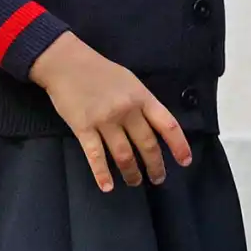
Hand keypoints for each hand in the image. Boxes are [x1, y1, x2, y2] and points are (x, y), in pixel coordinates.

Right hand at [30, 33, 191, 192]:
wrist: (66, 63)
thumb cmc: (100, 71)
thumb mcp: (130, 81)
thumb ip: (143, 103)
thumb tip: (156, 127)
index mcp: (142, 97)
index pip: (167, 125)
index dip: (179, 145)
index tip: (185, 161)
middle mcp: (127, 110)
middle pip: (147, 145)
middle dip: (155, 166)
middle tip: (158, 179)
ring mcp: (104, 120)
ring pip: (124, 155)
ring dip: (131, 173)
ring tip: (135, 182)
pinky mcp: (83, 128)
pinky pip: (95, 156)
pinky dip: (102, 174)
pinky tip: (107, 187)